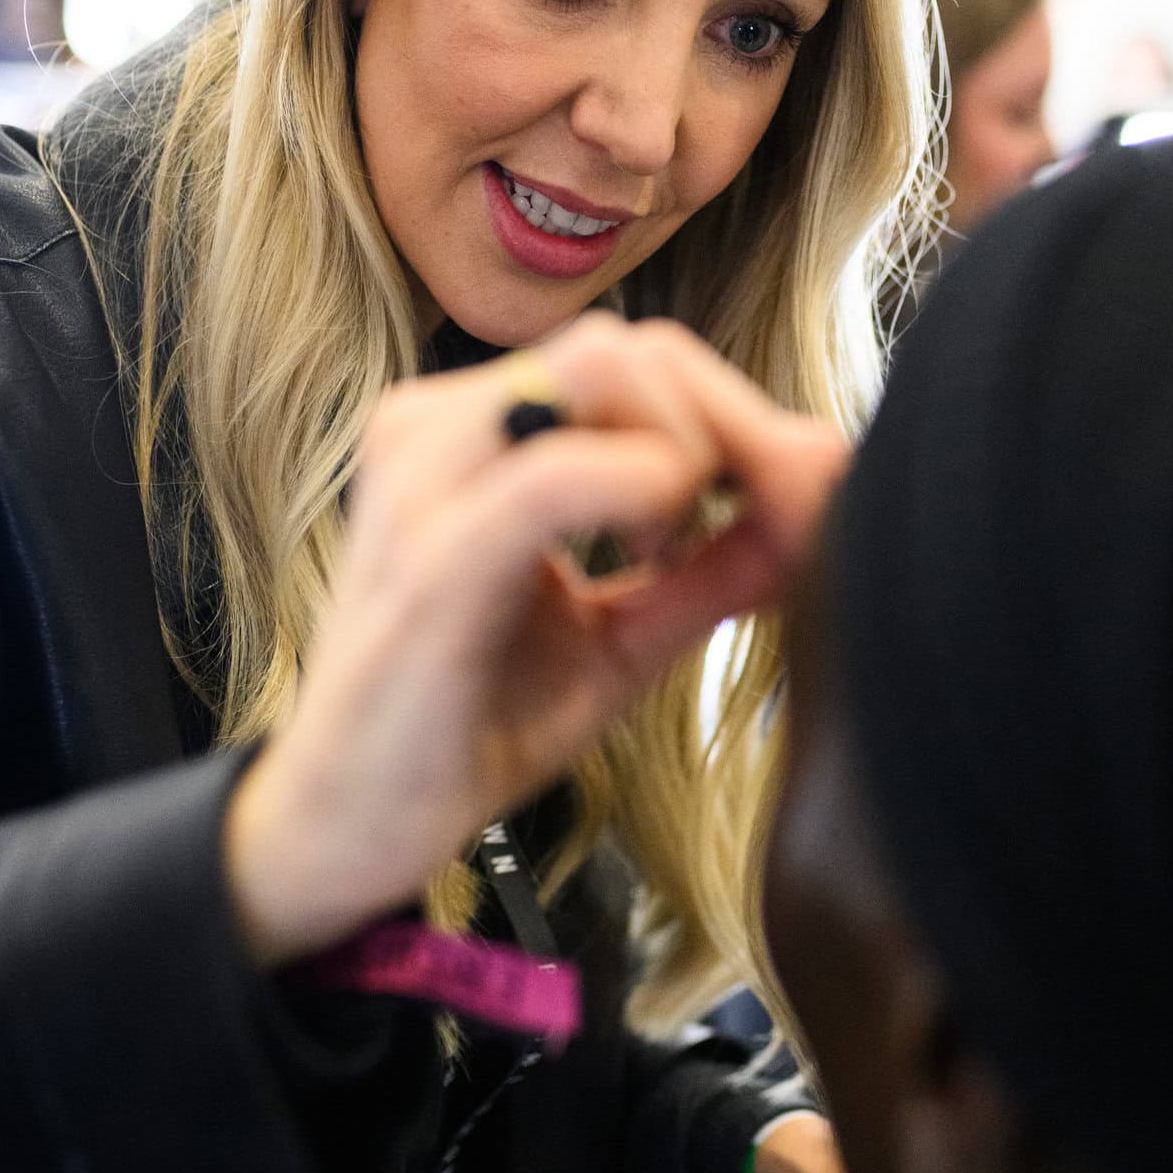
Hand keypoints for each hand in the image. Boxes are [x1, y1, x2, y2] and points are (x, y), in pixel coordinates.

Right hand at [224, 314, 848, 965]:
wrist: (348, 826)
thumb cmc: (466, 726)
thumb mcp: (617, 640)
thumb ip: (712, 571)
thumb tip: (823, 498)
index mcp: (470, 432)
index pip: (634, 358)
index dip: (736, 420)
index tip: (780, 509)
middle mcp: (434, 426)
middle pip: (630, 346)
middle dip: (725, 429)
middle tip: (735, 535)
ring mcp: (421, 475)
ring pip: (604, 369)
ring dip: (682, 456)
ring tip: (667, 558)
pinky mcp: (430, 552)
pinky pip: (562, 472)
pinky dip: (646, 499)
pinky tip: (651, 567)